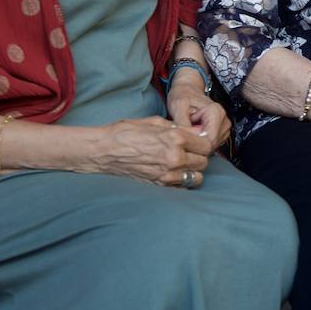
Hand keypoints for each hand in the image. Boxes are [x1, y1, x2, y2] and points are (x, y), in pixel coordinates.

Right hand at [90, 116, 214, 186]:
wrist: (104, 150)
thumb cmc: (126, 132)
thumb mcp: (155, 121)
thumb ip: (178, 128)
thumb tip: (195, 134)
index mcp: (175, 138)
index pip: (206, 145)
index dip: (203, 143)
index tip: (198, 142)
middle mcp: (174, 158)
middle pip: (204, 162)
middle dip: (199, 157)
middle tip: (190, 152)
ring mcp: (167, 174)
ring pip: (196, 177)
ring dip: (193, 171)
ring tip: (183, 164)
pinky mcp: (159, 185)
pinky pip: (182, 188)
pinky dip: (182, 182)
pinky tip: (174, 174)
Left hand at [167, 75, 230, 150]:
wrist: (187, 90)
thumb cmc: (182, 95)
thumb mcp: (177, 106)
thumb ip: (182, 123)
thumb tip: (187, 139)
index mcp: (216, 112)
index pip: (210, 141)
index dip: (194, 144)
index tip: (183, 138)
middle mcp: (224, 120)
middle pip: (211, 145)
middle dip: (195, 143)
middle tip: (183, 132)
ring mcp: (224, 126)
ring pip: (211, 146)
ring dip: (198, 142)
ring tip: (188, 129)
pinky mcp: (221, 131)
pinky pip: (211, 144)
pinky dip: (200, 141)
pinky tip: (193, 132)